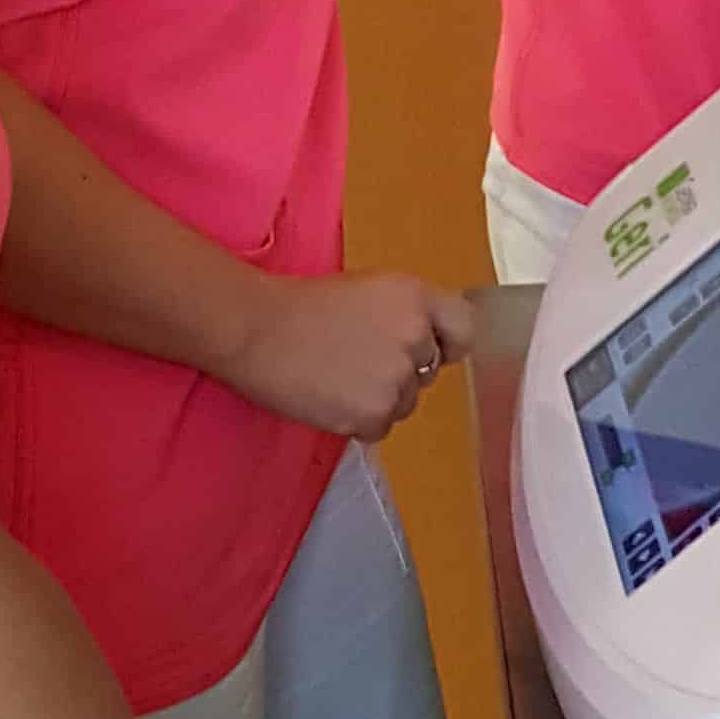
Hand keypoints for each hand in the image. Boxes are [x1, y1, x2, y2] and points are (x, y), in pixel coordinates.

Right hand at [223, 271, 477, 441]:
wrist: (255, 329)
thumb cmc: (299, 306)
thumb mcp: (368, 291)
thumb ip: (404, 315)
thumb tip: (425, 347)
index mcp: (416, 297)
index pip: (464, 329)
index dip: (444, 343)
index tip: (425, 349)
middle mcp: (416, 336)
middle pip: (428, 372)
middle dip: (400, 373)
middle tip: (354, 361)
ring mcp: (397, 378)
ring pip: (405, 404)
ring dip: (378, 399)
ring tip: (335, 377)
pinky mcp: (374, 414)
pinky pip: (380, 427)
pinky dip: (357, 420)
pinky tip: (328, 396)